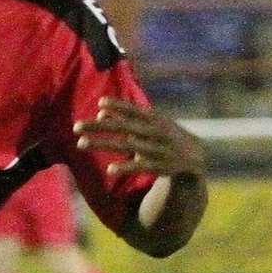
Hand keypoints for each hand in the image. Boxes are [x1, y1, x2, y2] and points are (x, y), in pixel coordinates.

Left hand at [73, 98, 205, 177]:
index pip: (135, 110)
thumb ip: (126, 119)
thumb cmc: (165, 137)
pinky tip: (109, 170)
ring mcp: (159, 149)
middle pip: (125, 128)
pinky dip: (126, 167)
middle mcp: (157, 132)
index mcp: (155, 119)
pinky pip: (141, 167)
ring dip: (104, 144)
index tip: (101, 102)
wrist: (196, 158)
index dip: (120, 106)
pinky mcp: (161, 167)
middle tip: (75, 127)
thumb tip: (101, 112)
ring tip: (81, 143)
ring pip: (128, 146)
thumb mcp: (150, 125)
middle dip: (99, 127)